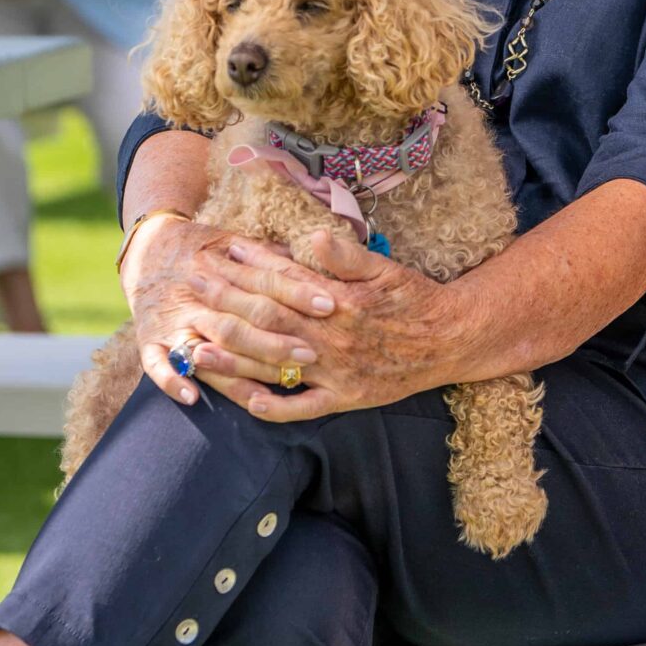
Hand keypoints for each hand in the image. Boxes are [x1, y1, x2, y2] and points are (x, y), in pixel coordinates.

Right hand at [120, 217, 332, 411]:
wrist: (147, 248)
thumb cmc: (205, 248)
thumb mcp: (237, 241)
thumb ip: (272, 256)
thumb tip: (318, 252)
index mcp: (221, 266)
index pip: (265, 281)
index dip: (298, 292)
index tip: (330, 304)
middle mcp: (197, 296)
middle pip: (239, 322)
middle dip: (274, 341)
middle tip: (310, 354)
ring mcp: (172, 321)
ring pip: (206, 349)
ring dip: (237, 369)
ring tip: (267, 390)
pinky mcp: (149, 340)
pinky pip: (156, 364)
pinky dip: (171, 380)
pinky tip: (193, 397)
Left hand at [187, 230, 471, 422]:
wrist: (452, 340)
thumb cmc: (417, 299)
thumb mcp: (386, 269)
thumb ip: (347, 256)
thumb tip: (311, 236)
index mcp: (340, 302)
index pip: (285, 280)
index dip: (252, 265)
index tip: (222, 250)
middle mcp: (332, 338)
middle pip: (268, 319)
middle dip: (227, 302)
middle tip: (194, 287)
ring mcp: (336, 371)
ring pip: (275, 366)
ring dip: (232, 358)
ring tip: (194, 348)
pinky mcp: (344, 397)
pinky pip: (303, 408)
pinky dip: (275, 408)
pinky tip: (246, 402)